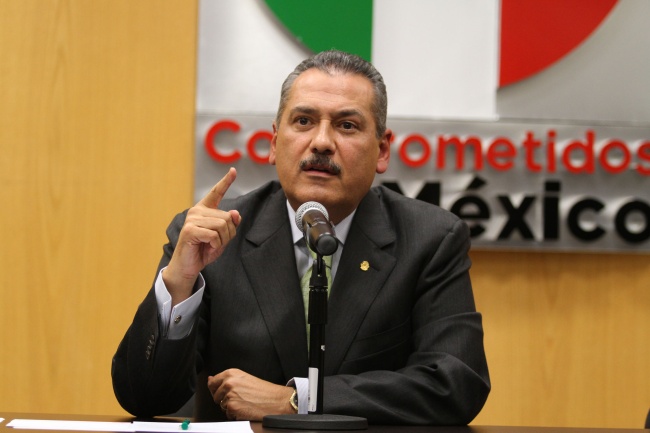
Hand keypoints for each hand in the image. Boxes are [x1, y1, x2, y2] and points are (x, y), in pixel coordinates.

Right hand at [163, 167, 240, 304]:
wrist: (189, 266)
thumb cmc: (205, 250)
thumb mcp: (223, 237)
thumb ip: (230, 224)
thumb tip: (235, 213)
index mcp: (205, 210)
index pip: (217, 193)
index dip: (226, 181)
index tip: (233, 170)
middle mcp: (197, 211)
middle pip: (227, 218)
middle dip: (228, 234)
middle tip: (216, 243)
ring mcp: (192, 219)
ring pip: (222, 226)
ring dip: (222, 241)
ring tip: (211, 246)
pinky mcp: (190, 230)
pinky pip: (214, 235)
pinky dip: (215, 245)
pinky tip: (207, 248)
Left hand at [208, 368, 294, 420]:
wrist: (276, 400)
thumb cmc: (263, 390)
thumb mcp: (243, 378)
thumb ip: (226, 379)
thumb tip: (210, 380)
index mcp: (231, 373)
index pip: (212, 382)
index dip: (216, 389)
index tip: (224, 392)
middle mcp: (228, 383)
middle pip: (215, 396)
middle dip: (224, 399)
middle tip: (240, 398)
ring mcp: (229, 395)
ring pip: (222, 406)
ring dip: (230, 407)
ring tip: (245, 403)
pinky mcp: (232, 407)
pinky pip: (228, 414)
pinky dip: (235, 415)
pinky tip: (246, 409)